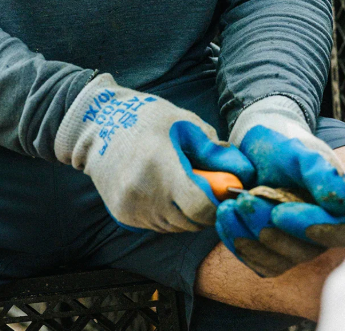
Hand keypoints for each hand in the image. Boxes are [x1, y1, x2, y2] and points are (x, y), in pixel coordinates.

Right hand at [54, 74, 254, 232]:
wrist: (98, 125)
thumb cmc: (147, 118)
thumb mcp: (185, 123)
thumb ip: (216, 151)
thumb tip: (245, 174)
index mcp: (160, 165)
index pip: (201, 208)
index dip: (217, 201)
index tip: (220, 186)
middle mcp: (142, 192)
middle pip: (191, 222)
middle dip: (204, 206)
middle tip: (201, 181)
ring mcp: (130, 207)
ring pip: (176, 227)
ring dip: (186, 211)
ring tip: (179, 179)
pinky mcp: (123, 215)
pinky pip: (158, 225)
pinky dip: (167, 212)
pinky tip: (161, 187)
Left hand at [216, 98, 344, 275]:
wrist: (258, 151)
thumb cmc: (282, 149)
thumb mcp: (299, 152)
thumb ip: (321, 174)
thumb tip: (342, 204)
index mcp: (338, 209)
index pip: (336, 232)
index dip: (309, 226)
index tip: (279, 212)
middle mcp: (321, 234)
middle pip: (302, 250)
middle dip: (267, 226)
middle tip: (243, 200)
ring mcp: (296, 248)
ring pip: (278, 261)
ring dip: (249, 237)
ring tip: (227, 207)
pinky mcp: (272, 255)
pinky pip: (258, 263)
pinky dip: (238, 243)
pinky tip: (224, 219)